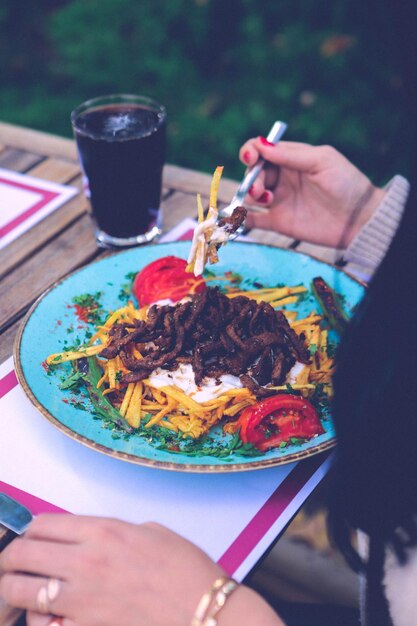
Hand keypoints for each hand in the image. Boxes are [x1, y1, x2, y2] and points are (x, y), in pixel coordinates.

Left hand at [0, 515, 282, 625]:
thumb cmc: (186, 571)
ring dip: (16, 590)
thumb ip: (115, 533)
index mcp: (104, 531)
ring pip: (21, 591)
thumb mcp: (152, 532)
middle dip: (11, 558)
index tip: (31, 537)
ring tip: (21, 591)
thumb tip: (93, 540)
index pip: (43, 524)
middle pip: (22, 554)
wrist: (204, 613)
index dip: (31, 530)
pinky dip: (40, 620)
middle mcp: (86, 562)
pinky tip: (49, 617)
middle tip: (13, 564)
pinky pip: (43, 625)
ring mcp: (81, 600)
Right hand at [239, 138, 385, 247]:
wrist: (358, 219)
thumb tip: (260, 145)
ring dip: (250, 195)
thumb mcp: (321, 160)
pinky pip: (254, 220)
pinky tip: (239, 217)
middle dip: (252, 177)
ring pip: (251, 195)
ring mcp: (280, 200)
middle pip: (254, 172)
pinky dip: (242, 218)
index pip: (263, 150)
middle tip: (261, 189)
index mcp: (292, 159)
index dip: (251, 152)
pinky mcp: (280, 222)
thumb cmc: (346, 184)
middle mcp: (284, 178)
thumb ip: (290, 154)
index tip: (250, 158)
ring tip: (265, 200)